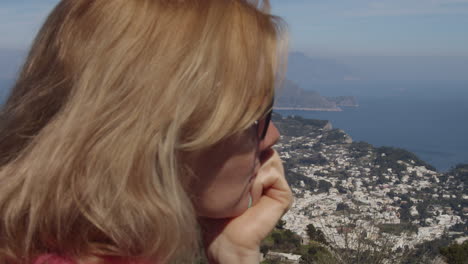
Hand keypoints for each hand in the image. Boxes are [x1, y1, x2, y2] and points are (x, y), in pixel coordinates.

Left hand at [200, 149, 292, 263]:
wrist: (223, 239)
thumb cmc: (214, 209)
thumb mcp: (216, 175)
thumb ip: (227, 154)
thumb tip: (228, 132)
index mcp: (254, 166)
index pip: (254, 140)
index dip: (242, 145)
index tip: (227, 157)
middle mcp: (268, 171)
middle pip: (262, 145)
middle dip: (245, 158)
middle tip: (233, 182)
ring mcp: (278, 182)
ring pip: (268, 155)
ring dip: (249, 172)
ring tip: (241, 192)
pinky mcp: (285, 194)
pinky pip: (271, 172)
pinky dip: (256, 183)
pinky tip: (250, 200)